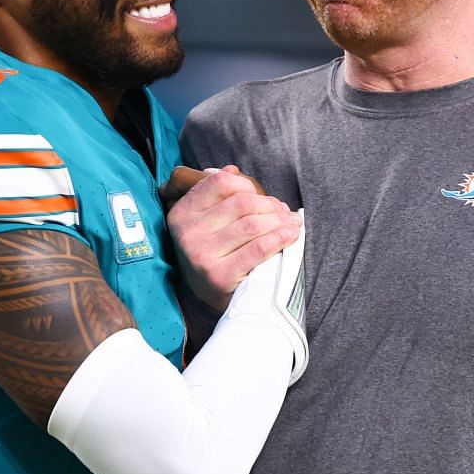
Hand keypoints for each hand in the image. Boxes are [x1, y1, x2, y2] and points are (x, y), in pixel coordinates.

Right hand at [164, 166, 300, 312]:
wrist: (216, 303)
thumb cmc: (217, 255)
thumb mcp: (208, 224)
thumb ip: (216, 195)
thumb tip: (231, 170)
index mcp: (182, 214)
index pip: (220, 183)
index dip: (248, 185)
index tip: (263, 196)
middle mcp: (187, 233)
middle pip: (241, 203)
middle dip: (270, 205)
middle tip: (285, 212)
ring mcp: (201, 255)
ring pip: (252, 224)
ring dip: (280, 221)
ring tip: (292, 223)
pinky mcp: (219, 276)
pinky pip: (258, 249)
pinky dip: (280, 238)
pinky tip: (291, 235)